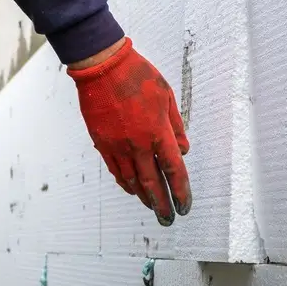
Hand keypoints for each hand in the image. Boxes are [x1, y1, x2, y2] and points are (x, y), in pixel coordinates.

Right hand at [67, 37, 191, 225]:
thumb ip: (176, 125)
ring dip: (143, 197)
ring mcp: (117, 145)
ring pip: (132, 180)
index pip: (174, 169)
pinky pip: (115, 170)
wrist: (103, 66)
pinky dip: (125, 183)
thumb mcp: (167, 96)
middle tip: (168, 218)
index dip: (181, 191)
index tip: (185, 206)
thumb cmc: (138, 76)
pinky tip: (132, 189)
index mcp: (157, 131)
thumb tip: (183, 149)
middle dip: (162, 204)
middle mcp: (137, 144)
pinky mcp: (101, 142)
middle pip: (153, 182)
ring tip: (152, 207)